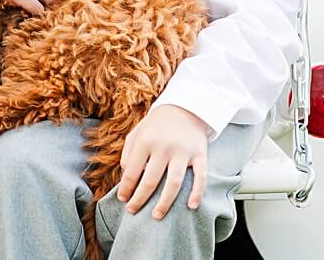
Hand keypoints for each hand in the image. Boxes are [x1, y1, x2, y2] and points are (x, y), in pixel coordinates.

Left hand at [116, 105, 211, 219]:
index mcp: (145, 141)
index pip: (132, 171)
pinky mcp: (200, 154)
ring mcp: (183, 151)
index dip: (126, 188)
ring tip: (157, 215)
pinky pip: (200, 177)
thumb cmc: (156, 125)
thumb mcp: (137, 133)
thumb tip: (126, 176)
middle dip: (140, 199)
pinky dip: (197, 193)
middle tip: (133, 211)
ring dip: (165, 202)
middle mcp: (163, 146)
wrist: (184, 108)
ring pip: (173, 183)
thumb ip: (128, 153)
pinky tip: (191, 206)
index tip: (123, 200)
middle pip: (150, 180)